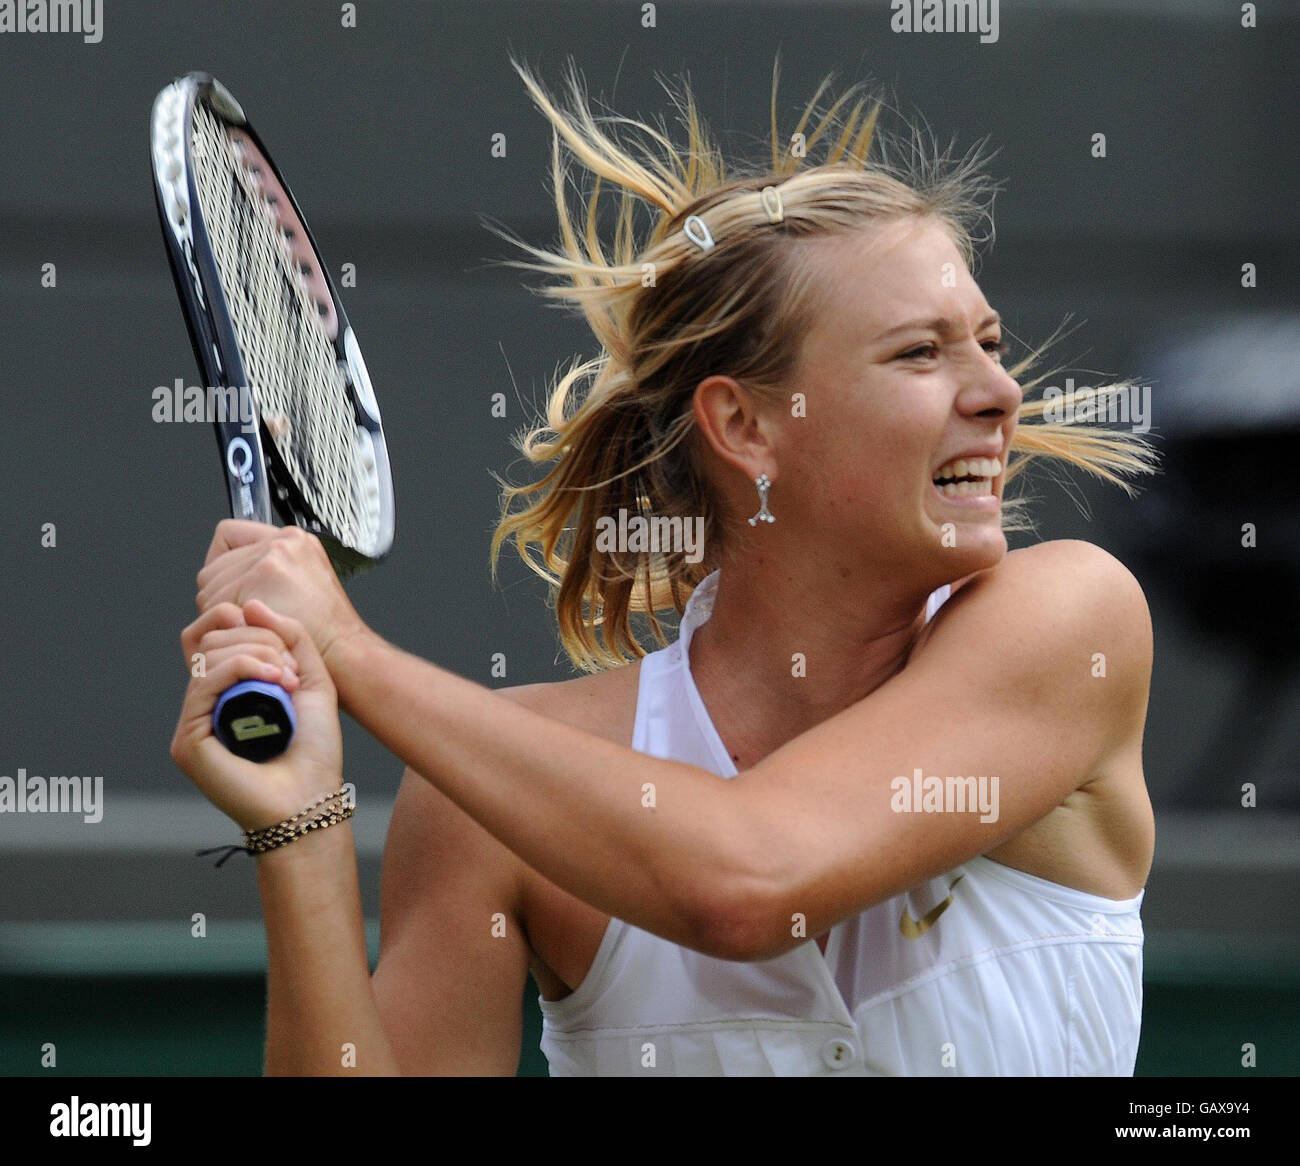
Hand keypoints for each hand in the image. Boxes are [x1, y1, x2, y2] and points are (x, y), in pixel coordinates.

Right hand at [171, 600, 343, 831]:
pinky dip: (239, 668)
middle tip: (290, 670)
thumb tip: (250, 604)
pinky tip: (271, 678)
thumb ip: (290, 637)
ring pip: (208, 656)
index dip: (250, 626)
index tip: (287, 650)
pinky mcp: (188, 739)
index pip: (216, 633)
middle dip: (259, 640)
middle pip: (212, 639)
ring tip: (286, 679)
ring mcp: (193, 722)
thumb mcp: (310, 679)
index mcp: (229, 689)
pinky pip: (203, 683)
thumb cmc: (314, 748)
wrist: (312, 796)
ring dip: (255, 653)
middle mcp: (205, 704)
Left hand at [195, 521, 369, 673]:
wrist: (344, 652)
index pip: (229, 536)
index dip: (222, 564)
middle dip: (220, 595)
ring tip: (251, 627)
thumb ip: (271, 574)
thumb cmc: (325, 633)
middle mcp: (283, 542)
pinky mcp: (260, 576)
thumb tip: (234, 577)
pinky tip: (249, 632)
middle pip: (215, 565)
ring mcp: (272, 556)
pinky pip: (214, 601)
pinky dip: (224, 623)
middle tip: (245, 619)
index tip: (228, 585)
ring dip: (220, 612)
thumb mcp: (306, 588)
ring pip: (209, 585)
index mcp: (294, 541)